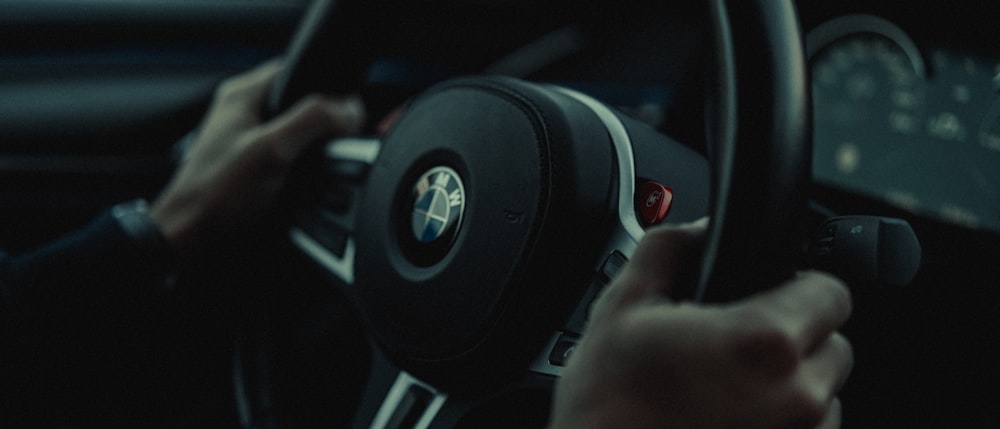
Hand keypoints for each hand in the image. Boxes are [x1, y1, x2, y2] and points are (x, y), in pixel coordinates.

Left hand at [150, 60, 364, 250]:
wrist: (190, 236)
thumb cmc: (214, 193)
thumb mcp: (272, 150)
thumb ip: (313, 121)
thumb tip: (350, 107)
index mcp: (243, 94)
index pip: (297, 69)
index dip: (327, 87)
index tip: (346, 111)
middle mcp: (243, 111)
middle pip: (300, 102)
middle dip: (322, 123)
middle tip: (332, 144)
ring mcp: (246, 138)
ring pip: (296, 131)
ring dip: (313, 148)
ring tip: (314, 167)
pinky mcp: (251, 164)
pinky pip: (288, 155)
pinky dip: (301, 167)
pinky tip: (303, 183)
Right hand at [549, 220, 852, 428]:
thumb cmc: (606, 406)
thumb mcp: (621, 306)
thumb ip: (668, 249)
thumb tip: (697, 232)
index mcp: (764, 341)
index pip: (831, 292)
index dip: (798, 285)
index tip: (770, 294)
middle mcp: (797, 397)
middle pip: (834, 347)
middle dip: (795, 339)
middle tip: (736, 346)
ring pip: (823, 398)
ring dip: (790, 388)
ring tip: (729, 392)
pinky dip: (778, 425)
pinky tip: (728, 421)